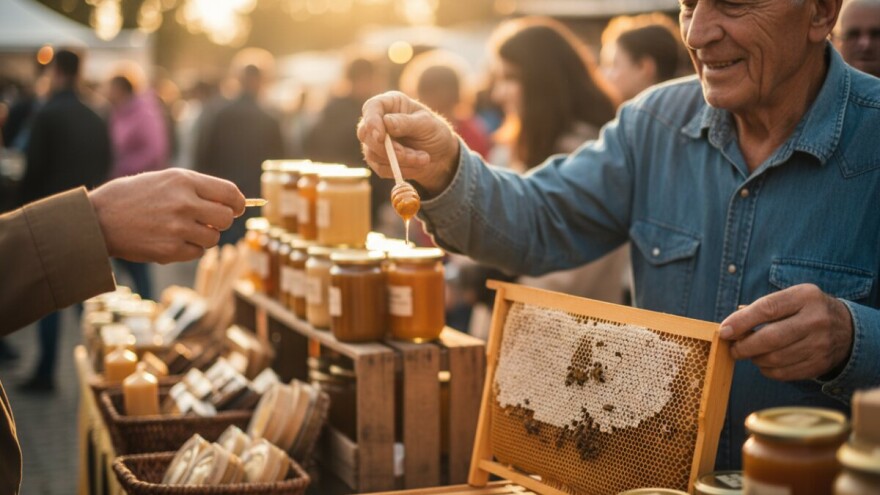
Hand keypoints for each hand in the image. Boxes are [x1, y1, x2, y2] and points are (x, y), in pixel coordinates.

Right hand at [89, 169, 245, 262]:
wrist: (97, 219)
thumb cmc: (133, 196)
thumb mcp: (164, 179)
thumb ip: (197, 188)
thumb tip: (231, 202)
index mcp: (183, 181)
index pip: (230, 193)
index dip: (239, 203)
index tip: (237, 208)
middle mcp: (184, 203)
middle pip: (226, 218)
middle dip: (221, 221)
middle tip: (208, 221)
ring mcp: (177, 228)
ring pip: (213, 238)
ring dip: (204, 236)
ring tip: (183, 229)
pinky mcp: (169, 250)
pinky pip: (197, 253)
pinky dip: (190, 249)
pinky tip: (171, 240)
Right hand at [357, 91, 460, 195]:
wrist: (441, 156)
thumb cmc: (434, 133)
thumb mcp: (426, 124)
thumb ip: (406, 122)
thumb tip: (386, 122)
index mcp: (390, 104)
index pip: (371, 107)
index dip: (372, 121)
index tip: (381, 137)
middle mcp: (378, 121)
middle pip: (365, 134)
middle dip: (389, 149)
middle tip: (413, 156)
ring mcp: (375, 141)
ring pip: (373, 154)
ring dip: (400, 161)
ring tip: (423, 159)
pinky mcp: (378, 160)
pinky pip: (380, 169)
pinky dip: (400, 170)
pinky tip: (417, 166)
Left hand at [719, 284, 853, 380]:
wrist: (847, 329)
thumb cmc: (806, 310)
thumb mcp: (792, 298)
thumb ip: (763, 308)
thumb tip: (730, 326)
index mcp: (805, 297)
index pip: (767, 309)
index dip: (741, 322)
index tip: (724, 331)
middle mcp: (816, 320)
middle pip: (770, 338)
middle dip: (744, 346)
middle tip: (733, 349)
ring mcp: (820, 344)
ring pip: (776, 358)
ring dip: (755, 359)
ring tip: (750, 354)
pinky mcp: (820, 364)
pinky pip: (785, 373)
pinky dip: (768, 370)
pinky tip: (764, 363)